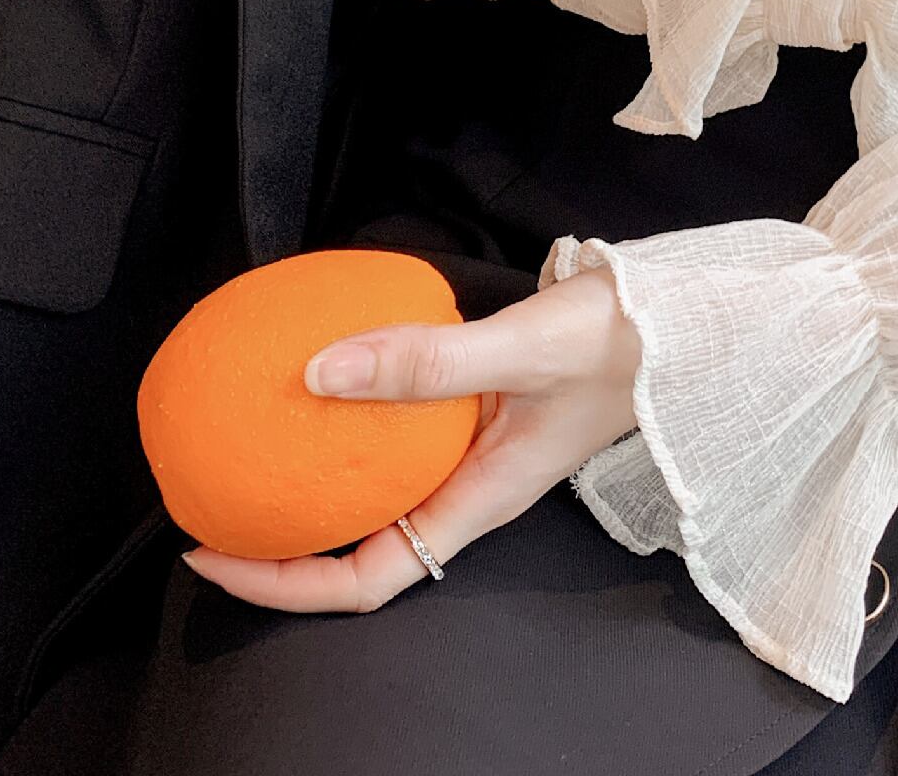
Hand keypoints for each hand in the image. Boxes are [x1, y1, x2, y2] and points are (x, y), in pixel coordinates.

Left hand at [180, 265, 642, 612]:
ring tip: (254, 432)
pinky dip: (357, 401)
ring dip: (315, 470)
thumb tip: (317, 372)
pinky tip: (327, 360)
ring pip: (379, 481)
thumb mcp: (523, 348)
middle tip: (210, 496)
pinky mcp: (481, 401)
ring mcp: (476, 445)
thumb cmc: (624, 341)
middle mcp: (469, 485)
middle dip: (279, 538)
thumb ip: (428, 360)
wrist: (686, 314)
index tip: (214, 553)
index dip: (283, 583)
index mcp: (479, 500)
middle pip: (360, 544)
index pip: (367, 578)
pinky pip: (402, 417)